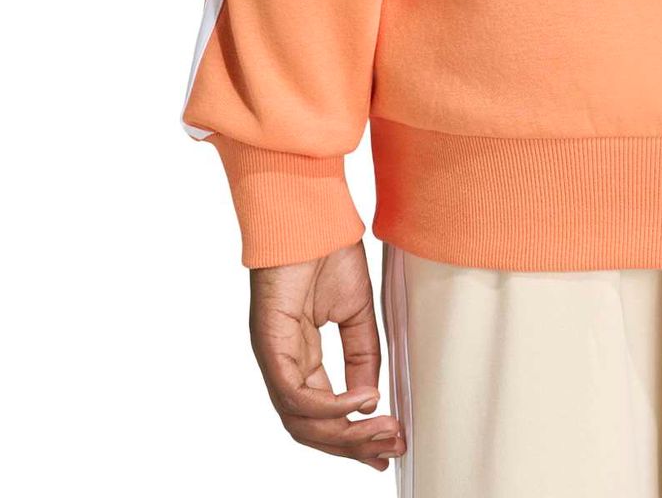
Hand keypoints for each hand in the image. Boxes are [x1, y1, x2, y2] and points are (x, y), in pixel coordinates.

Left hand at [249, 242, 404, 468]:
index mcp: (300, 358)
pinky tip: (362, 400)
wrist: (309, 215)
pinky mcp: (270, 345)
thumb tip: (371, 399)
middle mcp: (282, 365)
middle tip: (391, 446)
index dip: (354, 437)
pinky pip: (295, 394)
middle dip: (353, 446)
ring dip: (345, 434)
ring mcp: (273, 357)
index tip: (388, 446)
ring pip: (302, 421)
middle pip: (311, 429)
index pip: (321, 415)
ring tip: (382, 429)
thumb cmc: (326, 251)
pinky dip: (331, 405)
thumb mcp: (356, 312)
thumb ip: (362, 355)